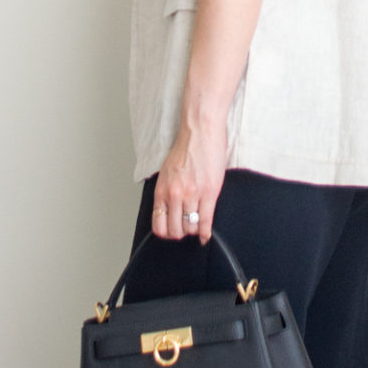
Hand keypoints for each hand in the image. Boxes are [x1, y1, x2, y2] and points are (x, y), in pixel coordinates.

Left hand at [152, 119, 226, 243]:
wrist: (200, 131)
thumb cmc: (185, 148)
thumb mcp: (167, 172)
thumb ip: (167, 190)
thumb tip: (169, 208)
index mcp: (162, 190)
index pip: (159, 225)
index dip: (167, 233)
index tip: (173, 232)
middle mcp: (174, 195)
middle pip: (175, 230)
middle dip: (181, 233)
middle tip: (186, 229)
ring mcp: (191, 195)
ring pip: (191, 228)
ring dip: (194, 230)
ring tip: (198, 226)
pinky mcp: (208, 193)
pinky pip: (206, 221)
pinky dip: (206, 232)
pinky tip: (206, 236)